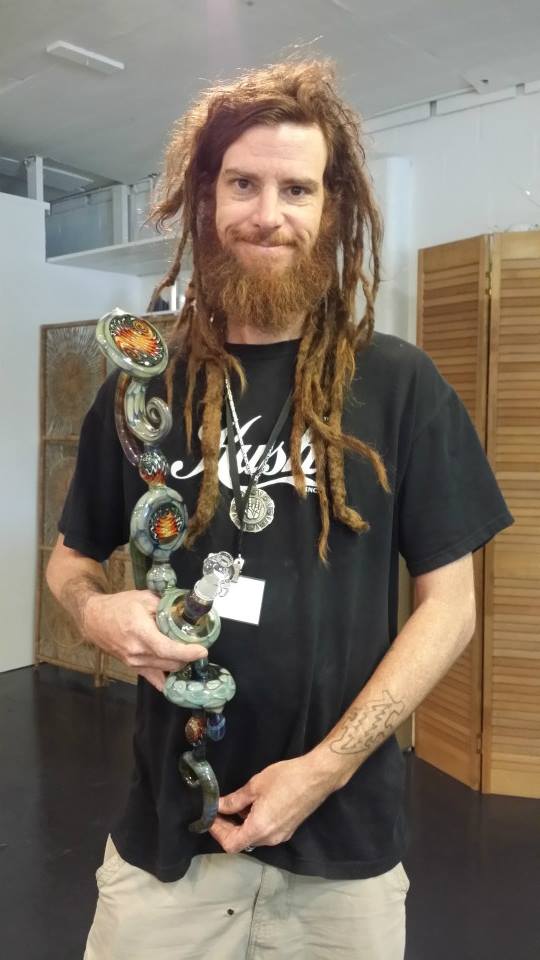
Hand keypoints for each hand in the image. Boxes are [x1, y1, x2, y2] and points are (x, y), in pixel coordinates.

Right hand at [83, 590, 207, 690]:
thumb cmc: (118, 606)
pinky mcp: (132, 668)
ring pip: (165, 670)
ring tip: (186, 652)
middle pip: (170, 663)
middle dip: (188, 656)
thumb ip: (165, 607)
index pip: (167, 649)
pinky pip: (154, 679)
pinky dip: (167, 677)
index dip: (187, 652)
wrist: (94, 619)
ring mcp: (134, 663)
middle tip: (196, 645)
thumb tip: (185, 611)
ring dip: (179, 663)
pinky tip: (176, 672)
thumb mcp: (143, 598)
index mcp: (140, 632)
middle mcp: (136, 652)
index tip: (202, 650)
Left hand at [209, 754, 337, 853]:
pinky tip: (252, 806)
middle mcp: (270, 838)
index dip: (217, 833)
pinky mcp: (288, 829)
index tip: (210, 817)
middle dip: (227, 828)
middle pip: (241, 842)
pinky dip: (254, 823)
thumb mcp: (256, 786)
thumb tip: (218, 806)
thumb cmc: (286, 778)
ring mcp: (281, 835)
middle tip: (218, 810)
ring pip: (253, 837)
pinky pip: (265, 832)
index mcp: (260, 828)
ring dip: (240, 825)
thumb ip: (235, 800)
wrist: (317, 776)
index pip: (231, 844)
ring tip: (233, 805)